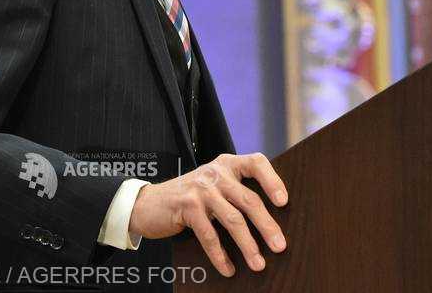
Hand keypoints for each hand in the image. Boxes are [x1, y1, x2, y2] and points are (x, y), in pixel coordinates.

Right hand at [128, 152, 287, 276]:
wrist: (147, 203)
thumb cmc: (190, 197)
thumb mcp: (213, 185)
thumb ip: (235, 191)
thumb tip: (270, 221)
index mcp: (227, 164)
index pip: (256, 162)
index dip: (273, 180)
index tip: (284, 201)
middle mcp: (216, 173)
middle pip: (249, 199)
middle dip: (267, 225)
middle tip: (280, 246)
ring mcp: (201, 189)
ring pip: (232, 219)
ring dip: (248, 245)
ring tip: (259, 264)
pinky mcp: (187, 207)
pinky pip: (209, 235)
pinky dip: (220, 255)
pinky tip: (228, 269)